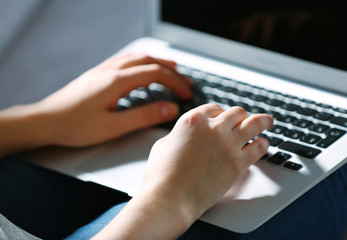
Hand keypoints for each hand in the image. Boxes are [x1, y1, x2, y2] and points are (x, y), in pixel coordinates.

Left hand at [37, 53, 192, 146]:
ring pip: (136, 58)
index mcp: (116, 82)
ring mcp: (102, 71)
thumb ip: (143, 116)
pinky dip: (142, 62)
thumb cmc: (74, 126)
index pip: (155, 74)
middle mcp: (110, 71)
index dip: (175, 82)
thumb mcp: (113, 126)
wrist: (45, 121)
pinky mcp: (97, 75)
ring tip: (171, 69)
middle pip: (148, 61)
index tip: (186, 93)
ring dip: (157, 62)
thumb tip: (169, 109)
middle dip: (171, 70)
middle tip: (185, 81)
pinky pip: (125, 61)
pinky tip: (142, 70)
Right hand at [144, 103, 272, 223]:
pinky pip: (259, 147)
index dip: (221, 113)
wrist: (170, 198)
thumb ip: (179, 135)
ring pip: (254, 124)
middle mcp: (213, 128)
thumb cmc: (161, 175)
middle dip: (241, 116)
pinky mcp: (238, 163)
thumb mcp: (163, 145)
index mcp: (193, 120)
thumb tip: (183, 137)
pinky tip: (264, 144)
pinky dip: (263, 144)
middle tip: (245, 119)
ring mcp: (228, 144)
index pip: (214, 108)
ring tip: (268, 121)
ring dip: (263, 121)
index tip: (224, 118)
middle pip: (236, 112)